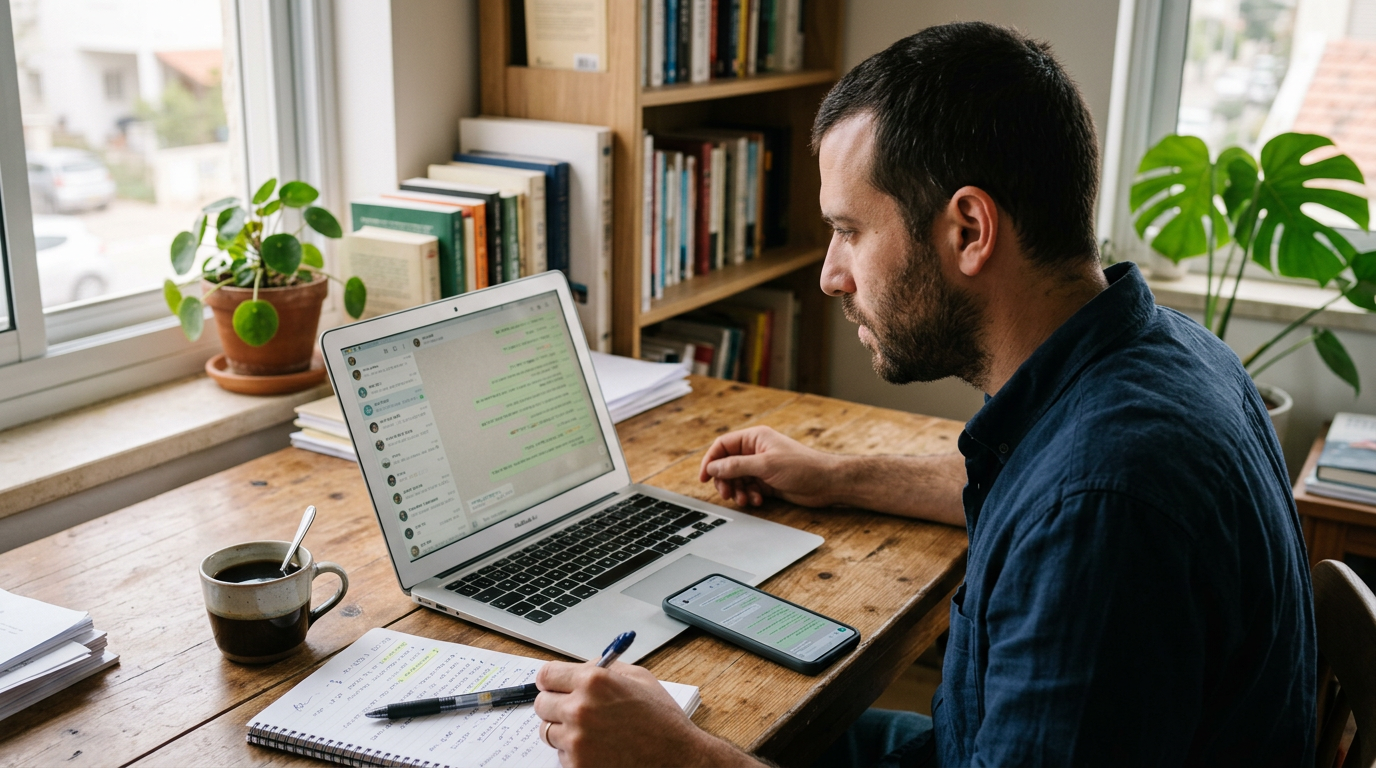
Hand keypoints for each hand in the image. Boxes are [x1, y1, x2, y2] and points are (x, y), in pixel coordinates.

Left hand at [534, 661, 756, 767]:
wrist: (677, 758)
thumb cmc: (662, 720)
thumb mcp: (639, 678)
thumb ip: (605, 668)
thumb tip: (580, 667)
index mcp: (594, 681)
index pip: (546, 674)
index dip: (550, 680)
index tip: (552, 685)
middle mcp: (580, 708)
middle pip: (542, 704)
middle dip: (555, 705)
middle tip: (573, 710)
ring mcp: (577, 739)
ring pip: (548, 731)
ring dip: (564, 731)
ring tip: (592, 732)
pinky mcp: (577, 765)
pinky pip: (560, 755)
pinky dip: (574, 754)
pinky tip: (599, 750)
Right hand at [699, 426, 842, 507]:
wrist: (827, 482)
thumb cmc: (802, 467)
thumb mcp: (765, 465)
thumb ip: (736, 466)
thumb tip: (713, 467)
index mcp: (755, 439)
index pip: (723, 446)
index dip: (711, 461)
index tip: (704, 477)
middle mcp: (756, 451)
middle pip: (727, 465)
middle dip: (725, 480)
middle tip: (727, 493)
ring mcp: (762, 467)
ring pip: (737, 479)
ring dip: (737, 490)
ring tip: (745, 499)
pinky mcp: (768, 482)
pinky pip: (748, 489)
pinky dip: (749, 496)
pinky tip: (758, 500)